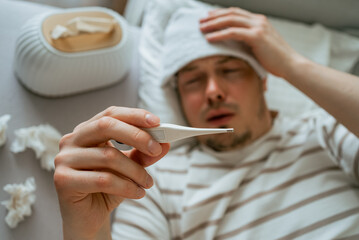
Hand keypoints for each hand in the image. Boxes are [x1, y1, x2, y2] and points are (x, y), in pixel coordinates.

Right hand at [54, 107, 169, 239]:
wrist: (89, 218)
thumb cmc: (108, 188)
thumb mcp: (130, 167)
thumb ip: (144, 154)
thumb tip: (165, 144)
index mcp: (86, 130)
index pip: (110, 114)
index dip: (134, 115)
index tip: (157, 121)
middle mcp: (71, 140)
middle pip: (106, 126)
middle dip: (137, 136)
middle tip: (157, 149)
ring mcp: (64, 159)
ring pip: (108, 156)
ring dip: (136, 171)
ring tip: (148, 183)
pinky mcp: (62, 180)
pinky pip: (103, 179)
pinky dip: (127, 187)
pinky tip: (138, 193)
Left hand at [199, 7, 305, 78]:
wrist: (290, 65)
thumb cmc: (275, 60)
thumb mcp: (259, 47)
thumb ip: (248, 41)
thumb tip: (233, 44)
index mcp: (259, 21)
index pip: (236, 12)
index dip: (221, 13)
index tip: (208, 17)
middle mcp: (258, 20)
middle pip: (231, 13)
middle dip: (213, 16)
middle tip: (200, 21)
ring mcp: (258, 27)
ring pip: (230, 20)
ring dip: (213, 24)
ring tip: (201, 28)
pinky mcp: (257, 36)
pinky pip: (233, 33)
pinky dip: (219, 35)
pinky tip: (209, 38)